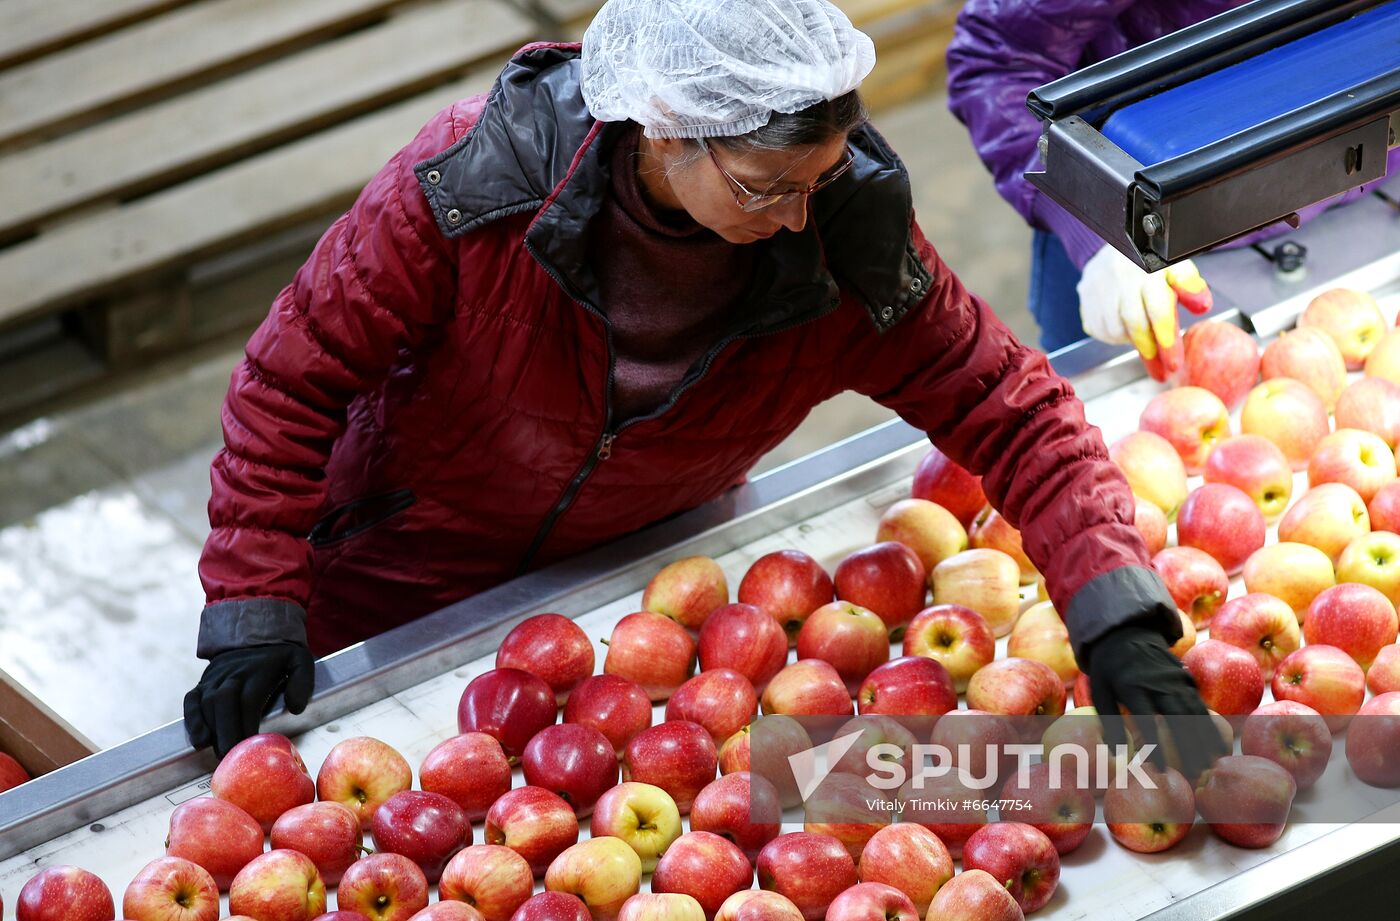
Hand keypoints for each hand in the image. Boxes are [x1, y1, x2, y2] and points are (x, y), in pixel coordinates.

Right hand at [183, 642, 314, 756]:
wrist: (255, 631)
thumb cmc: (280, 655)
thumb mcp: (299, 661)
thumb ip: (302, 682)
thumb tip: (295, 708)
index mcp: (258, 671)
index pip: (248, 701)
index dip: (246, 725)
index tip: (248, 746)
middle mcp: (233, 674)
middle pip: (223, 703)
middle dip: (225, 732)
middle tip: (229, 756)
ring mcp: (215, 678)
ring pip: (206, 703)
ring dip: (210, 730)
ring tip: (218, 753)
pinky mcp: (203, 682)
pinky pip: (192, 700)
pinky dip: (193, 720)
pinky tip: (199, 740)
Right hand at [1077, 245, 1212, 381]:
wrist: (1119, 240)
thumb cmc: (1153, 261)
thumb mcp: (1177, 268)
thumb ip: (1191, 287)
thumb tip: (1203, 307)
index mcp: (1150, 269)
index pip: (1158, 310)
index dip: (1166, 340)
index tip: (1173, 364)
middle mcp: (1121, 275)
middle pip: (1134, 323)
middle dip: (1149, 350)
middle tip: (1161, 369)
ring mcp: (1100, 284)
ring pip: (1114, 328)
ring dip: (1131, 342)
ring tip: (1144, 343)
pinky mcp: (1086, 292)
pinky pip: (1097, 326)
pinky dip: (1112, 336)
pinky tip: (1124, 331)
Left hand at [1087, 625, 1228, 781]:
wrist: (1125, 631)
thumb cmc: (1109, 667)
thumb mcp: (1098, 690)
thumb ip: (1108, 721)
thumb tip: (1115, 754)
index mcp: (1132, 687)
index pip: (1147, 723)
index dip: (1156, 748)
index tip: (1162, 770)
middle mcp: (1157, 684)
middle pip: (1178, 720)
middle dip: (1189, 749)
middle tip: (1197, 774)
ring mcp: (1175, 679)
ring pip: (1194, 712)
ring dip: (1205, 739)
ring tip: (1212, 763)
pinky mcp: (1186, 677)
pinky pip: (1200, 703)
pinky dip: (1210, 723)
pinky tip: (1217, 741)